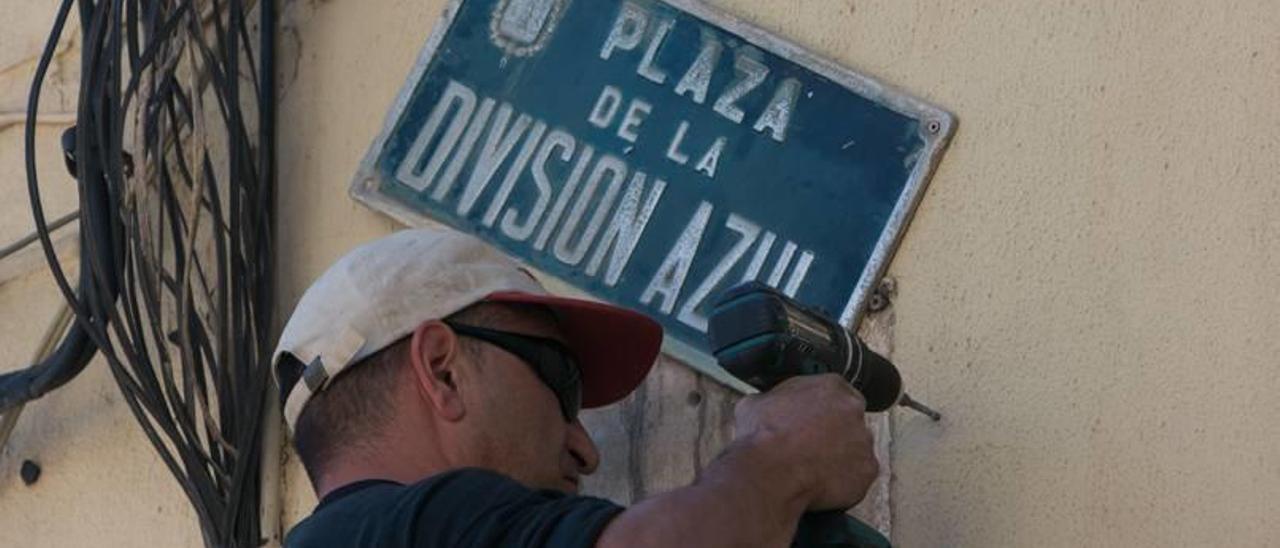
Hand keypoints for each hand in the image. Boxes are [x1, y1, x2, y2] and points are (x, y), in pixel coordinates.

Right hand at [732, 374, 878, 510]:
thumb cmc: (761, 436)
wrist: (769, 472)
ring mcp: (864, 441)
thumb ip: (772, 400)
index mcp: (830, 386)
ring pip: (856, 449)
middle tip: (811, 445)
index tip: (812, 420)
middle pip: (850, 420)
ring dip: (840, 457)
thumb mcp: (755, 403)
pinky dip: (844, 482)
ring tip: (812, 469)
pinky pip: (858, 476)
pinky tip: (821, 484)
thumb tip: (764, 405)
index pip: (836, 392)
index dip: (822, 409)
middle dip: (835, 432)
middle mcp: (854, 409)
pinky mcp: (867, 471)